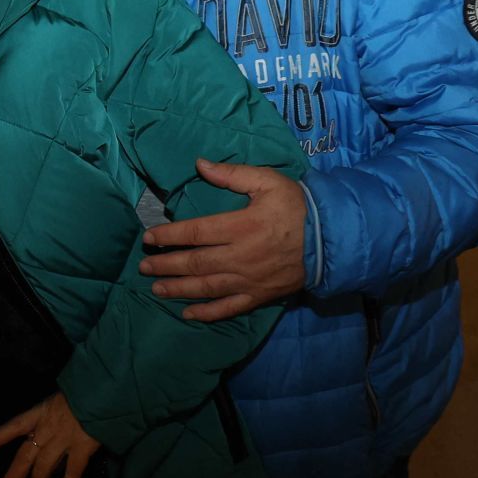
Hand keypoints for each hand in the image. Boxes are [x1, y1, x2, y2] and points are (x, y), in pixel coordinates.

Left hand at [0, 392, 100, 477]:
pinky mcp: (82, 447)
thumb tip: (45, 435)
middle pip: (25, 456)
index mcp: (41, 412)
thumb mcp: (61, 399)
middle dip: (13, 477)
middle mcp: (48, 427)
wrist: (105, 390)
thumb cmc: (84, 391)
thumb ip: (52, 416)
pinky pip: (72, 472)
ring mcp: (64, 439)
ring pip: (44, 467)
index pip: (14, 425)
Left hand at [139, 158, 306, 322]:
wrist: (333, 239)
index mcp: (240, 226)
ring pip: (207, 287)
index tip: (149, 238)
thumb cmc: (297, 206)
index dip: (169, 236)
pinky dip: (207, 313)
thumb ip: (232, 174)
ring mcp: (249, 279)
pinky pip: (229, 308)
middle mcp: (240, 256)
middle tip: (144, 266)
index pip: (195, 232)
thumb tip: (200, 164)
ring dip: (178, 289)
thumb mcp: (268, 181)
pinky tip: (187, 312)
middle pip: (195, 263)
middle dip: (166, 265)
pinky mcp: (260, 295)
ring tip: (156, 288)